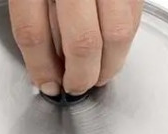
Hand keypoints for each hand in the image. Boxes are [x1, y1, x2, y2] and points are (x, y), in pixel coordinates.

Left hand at [9, 0, 142, 95]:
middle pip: (81, 42)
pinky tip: (113, 51)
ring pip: (116, 33)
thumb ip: (32, 12)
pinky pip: (134, 15)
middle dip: (80, 76)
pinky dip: (125, 41)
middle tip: (76, 87)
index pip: (33, 34)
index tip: (47, 84)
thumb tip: (44, 62)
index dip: (40, 69)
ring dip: (108, 66)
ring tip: (99, 77)